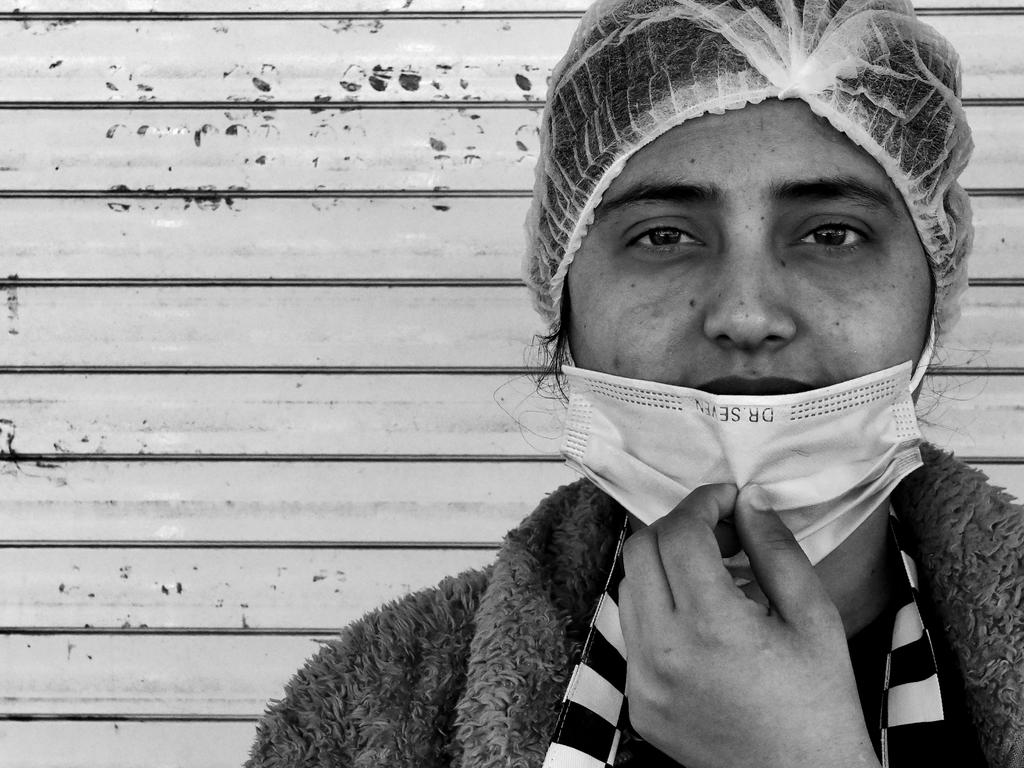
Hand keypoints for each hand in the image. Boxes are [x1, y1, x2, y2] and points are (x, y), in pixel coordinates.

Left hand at [618, 484, 879, 767]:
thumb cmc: (819, 703)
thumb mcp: (813, 618)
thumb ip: (776, 550)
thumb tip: (748, 501)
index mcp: (711, 626)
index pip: (680, 534)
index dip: (702, 503)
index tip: (728, 498)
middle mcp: (662, 652)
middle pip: (641, 551)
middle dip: (678, 527)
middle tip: (721, 533)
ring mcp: (642, 681)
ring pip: (629, 587)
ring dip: (663, 565)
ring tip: (714, 573)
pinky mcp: (637, 703)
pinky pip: (632, 632)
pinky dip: (658, 607)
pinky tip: (700, 617)